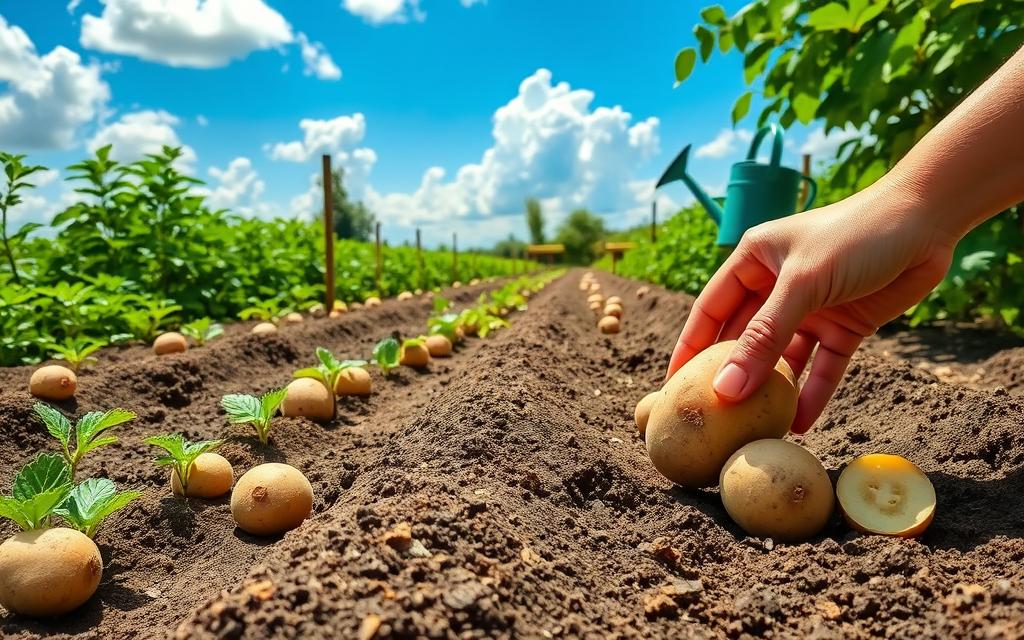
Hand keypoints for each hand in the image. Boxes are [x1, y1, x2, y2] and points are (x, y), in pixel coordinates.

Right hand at [666, 179, 956, 433]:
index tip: (673, 386)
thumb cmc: (855, 234)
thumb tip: (727, 389)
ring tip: (755, 428)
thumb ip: (765, 338)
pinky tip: (801, 423)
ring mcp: (811, 308)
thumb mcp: (802, 284)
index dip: (690, 348)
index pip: (710, 312)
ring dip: (772, 390)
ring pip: (783, 358)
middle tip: (711, 417)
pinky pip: (822, 366)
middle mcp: (776, 286)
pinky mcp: (845, 325)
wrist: (927, 221)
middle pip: (744, 339)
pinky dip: (813, 392)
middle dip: (731, 376)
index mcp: (753, 262)